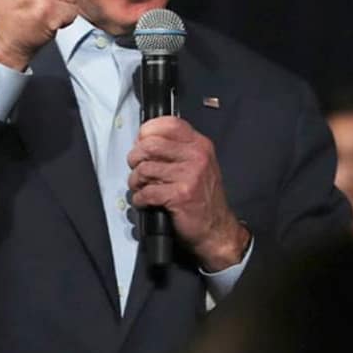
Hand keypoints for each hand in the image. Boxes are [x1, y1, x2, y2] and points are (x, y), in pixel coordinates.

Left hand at [127, 116, 249, 270]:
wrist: (217, 229)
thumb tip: (141, 141)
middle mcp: (197, 156)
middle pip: (149, 144)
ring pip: (144, 169)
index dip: (147, 132)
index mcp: (199, 144)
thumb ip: (174, 150)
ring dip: (135, 181)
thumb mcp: (196, 164)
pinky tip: (144, 201)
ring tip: (141, 187)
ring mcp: (190, 175)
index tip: (141, 143)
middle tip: (136, 168)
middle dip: (135, 158)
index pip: (167, 124)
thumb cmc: (202, 196)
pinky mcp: (181, 195)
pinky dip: (139, 198)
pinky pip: (147, 191)